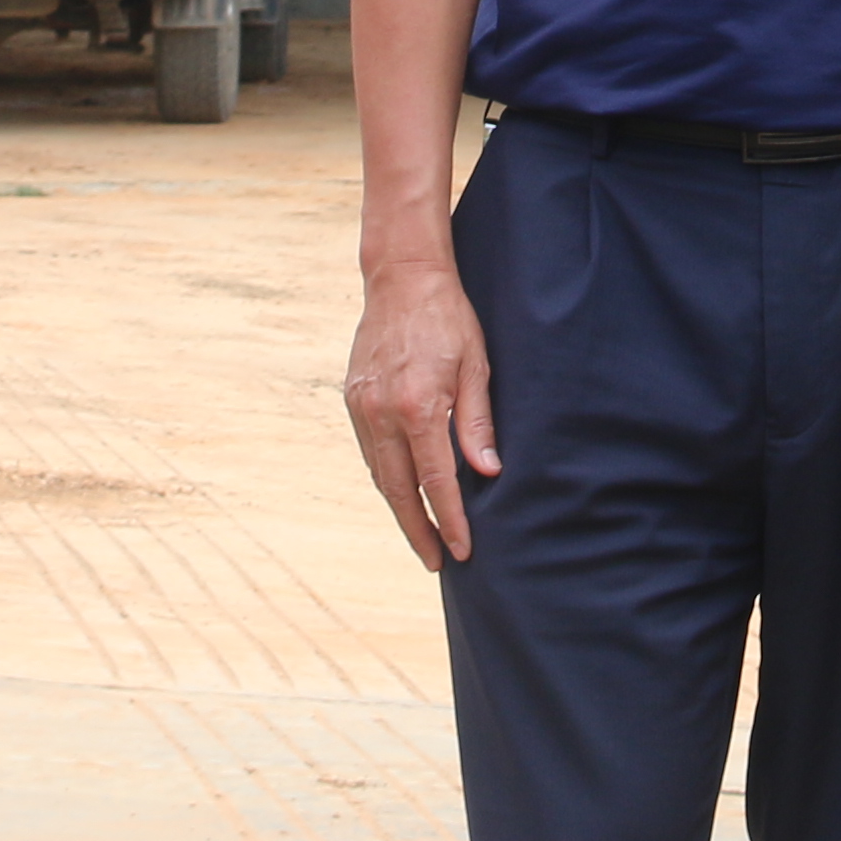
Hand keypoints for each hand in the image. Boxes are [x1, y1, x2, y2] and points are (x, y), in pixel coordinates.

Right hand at [342, 252, 499, 570]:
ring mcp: (361, 407)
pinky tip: (402, 491)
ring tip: (422, 535)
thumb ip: (478, 423)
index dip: (450, 520)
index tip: (462, 550)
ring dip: (399, 508)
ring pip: (379, 475)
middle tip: (436, 563)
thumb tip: (487, 474)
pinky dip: (385, 477)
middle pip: (398, 490)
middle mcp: (382, 412)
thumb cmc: (449, 318)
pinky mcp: (352, 399)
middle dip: (418, 530)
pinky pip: (369, 451)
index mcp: (417, 406)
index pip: (435, 481)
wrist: (401, 277)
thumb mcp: (476, 367)